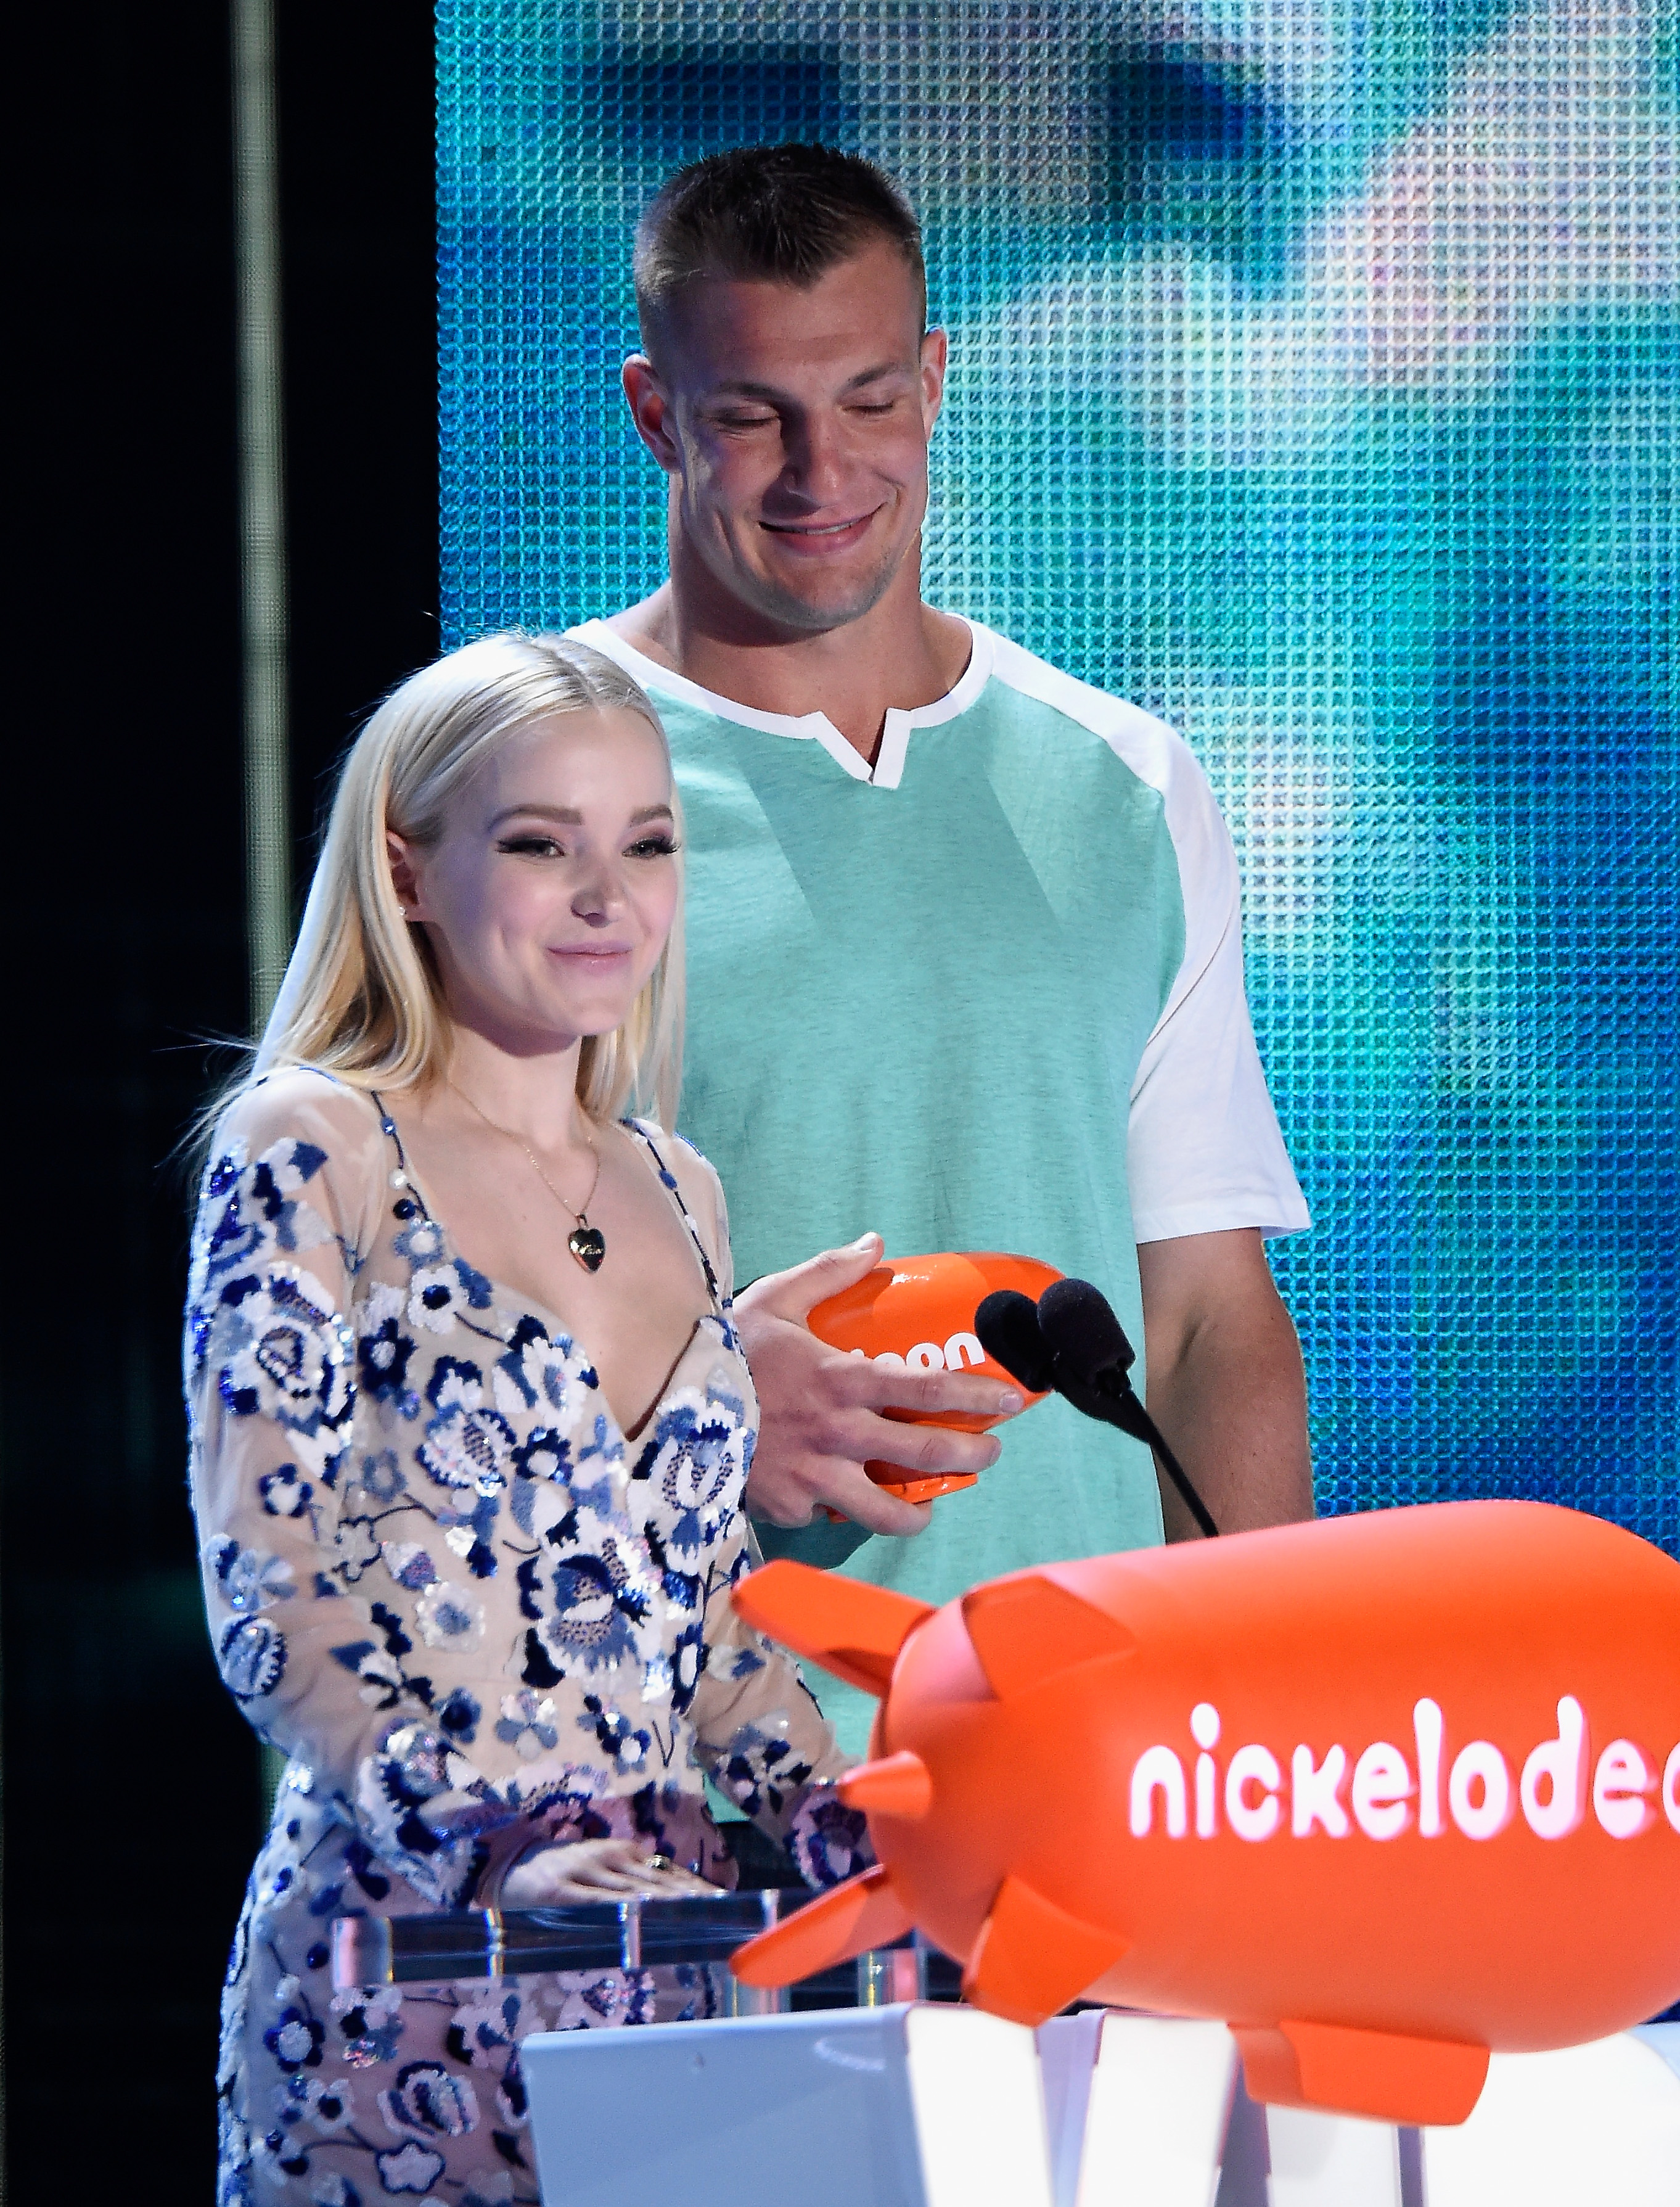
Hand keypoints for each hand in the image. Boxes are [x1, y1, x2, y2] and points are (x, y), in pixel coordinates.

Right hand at [499, 1837, 719, 1906]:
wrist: (507, 1866)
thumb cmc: (561, 1872)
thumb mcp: (600, 1868)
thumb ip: (630, 1880)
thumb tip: (670, 1896)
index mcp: (621, 1851)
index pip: (666, 1871)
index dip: (695, 1887)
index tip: (724, 1902)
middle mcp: (608, 1857)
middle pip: (657, 1882)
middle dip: (689, 1898)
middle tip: (720, 1911)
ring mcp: (585, 1872)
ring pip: (632, 1892)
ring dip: (664, 1905)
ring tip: (695, 1916)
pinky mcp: (562, 1892)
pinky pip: (597, 1904)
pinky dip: (620, 1911)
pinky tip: (642, 1918)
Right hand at [734, 1233, 1024, 1533]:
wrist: (663, 1406)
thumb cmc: (724, 1350)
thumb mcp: (775, 1299)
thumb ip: (829, 1272)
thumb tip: (874, 1243)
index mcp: (842, 1378)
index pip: (930, 1389)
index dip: (979, 1396)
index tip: (1013, 1400)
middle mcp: (838, 1432)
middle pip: (927, 1454)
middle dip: (972, 1455)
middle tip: (988, 1453)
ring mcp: (814, 1477)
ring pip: (887, 1511)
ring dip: (918, 1511)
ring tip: (927, 1505)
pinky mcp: (788, 1508)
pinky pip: (828, 1517)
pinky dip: (838, 1511)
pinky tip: (841, 1500)